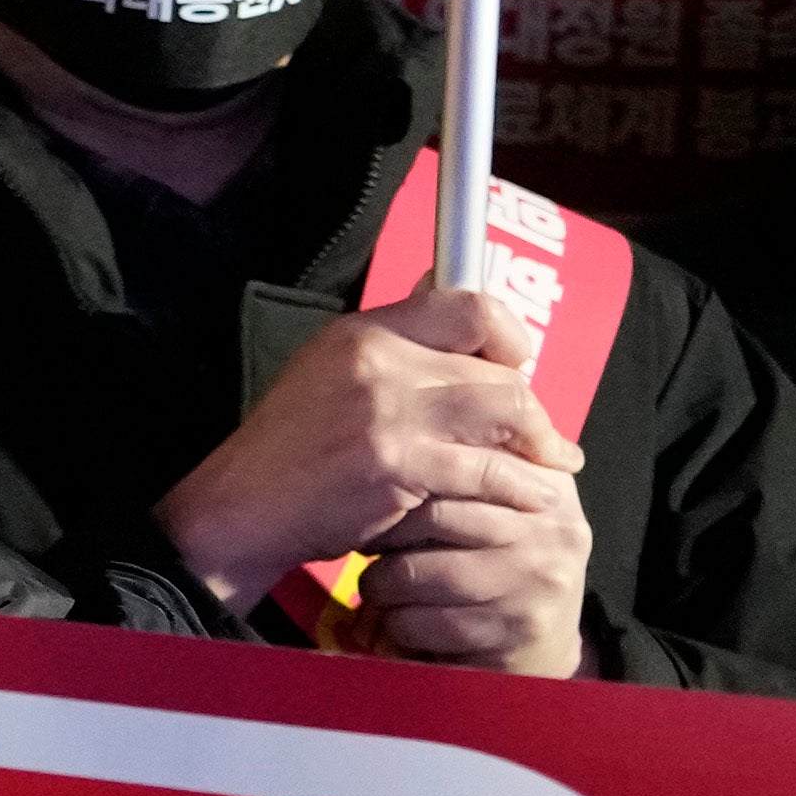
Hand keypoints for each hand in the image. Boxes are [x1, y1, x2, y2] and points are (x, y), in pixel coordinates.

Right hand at [153, 292, 581, 611]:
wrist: (246, 507)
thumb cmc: (294, 449)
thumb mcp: (330, 373)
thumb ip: (393, 345)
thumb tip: (444, 289)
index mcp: (362, 332)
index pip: (468, 306)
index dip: (509, 336)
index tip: (518, 366)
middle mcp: (377, 360)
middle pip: (498, 369)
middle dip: (532, 409)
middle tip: (541, 438)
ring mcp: (388, 413)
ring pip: (507, 412)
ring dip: (539, 445)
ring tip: (550, 466)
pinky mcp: (399, 465)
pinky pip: (490, 471)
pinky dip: (521, 488)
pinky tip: (527, 499)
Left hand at [348, 457, 593, 673]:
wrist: (542, 640)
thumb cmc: (498, 560)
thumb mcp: (493, 503)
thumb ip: (466, 460)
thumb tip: (402, 406)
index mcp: (544, 483)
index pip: (460, 461)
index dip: (401, 479)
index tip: (373, 493)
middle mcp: (551, 528)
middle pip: (432, 516)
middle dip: (383, 533)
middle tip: (365, 541)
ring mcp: (537, 580)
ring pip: (415, 573)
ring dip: (380, 584)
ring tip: (380, 584)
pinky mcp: (516, 629)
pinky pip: (421, 622)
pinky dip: (394, 624)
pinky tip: (402, 619)